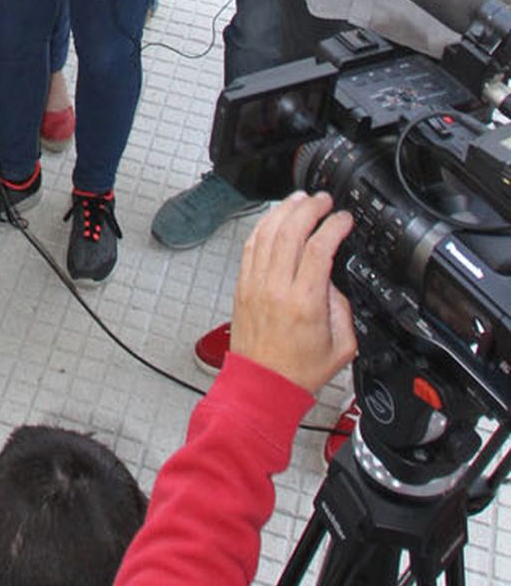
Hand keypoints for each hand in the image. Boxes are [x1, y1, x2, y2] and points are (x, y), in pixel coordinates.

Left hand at [232, 192, 356, 396]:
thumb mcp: (341, 346)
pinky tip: (273, 219)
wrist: (263, 385)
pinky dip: (263, 226)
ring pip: (267, 232)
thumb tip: (334, 283)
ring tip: (300, 199)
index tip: (344, 219)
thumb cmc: (297, 371)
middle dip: (310, 207)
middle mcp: (277, 288)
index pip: (318, 248)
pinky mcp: (242, 285)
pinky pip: (250, 246)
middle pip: (290, 231)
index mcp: (305, 302)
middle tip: (323, 200)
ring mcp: (256, 284)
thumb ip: (343, 310)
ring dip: (285, 210)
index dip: (333, 226)